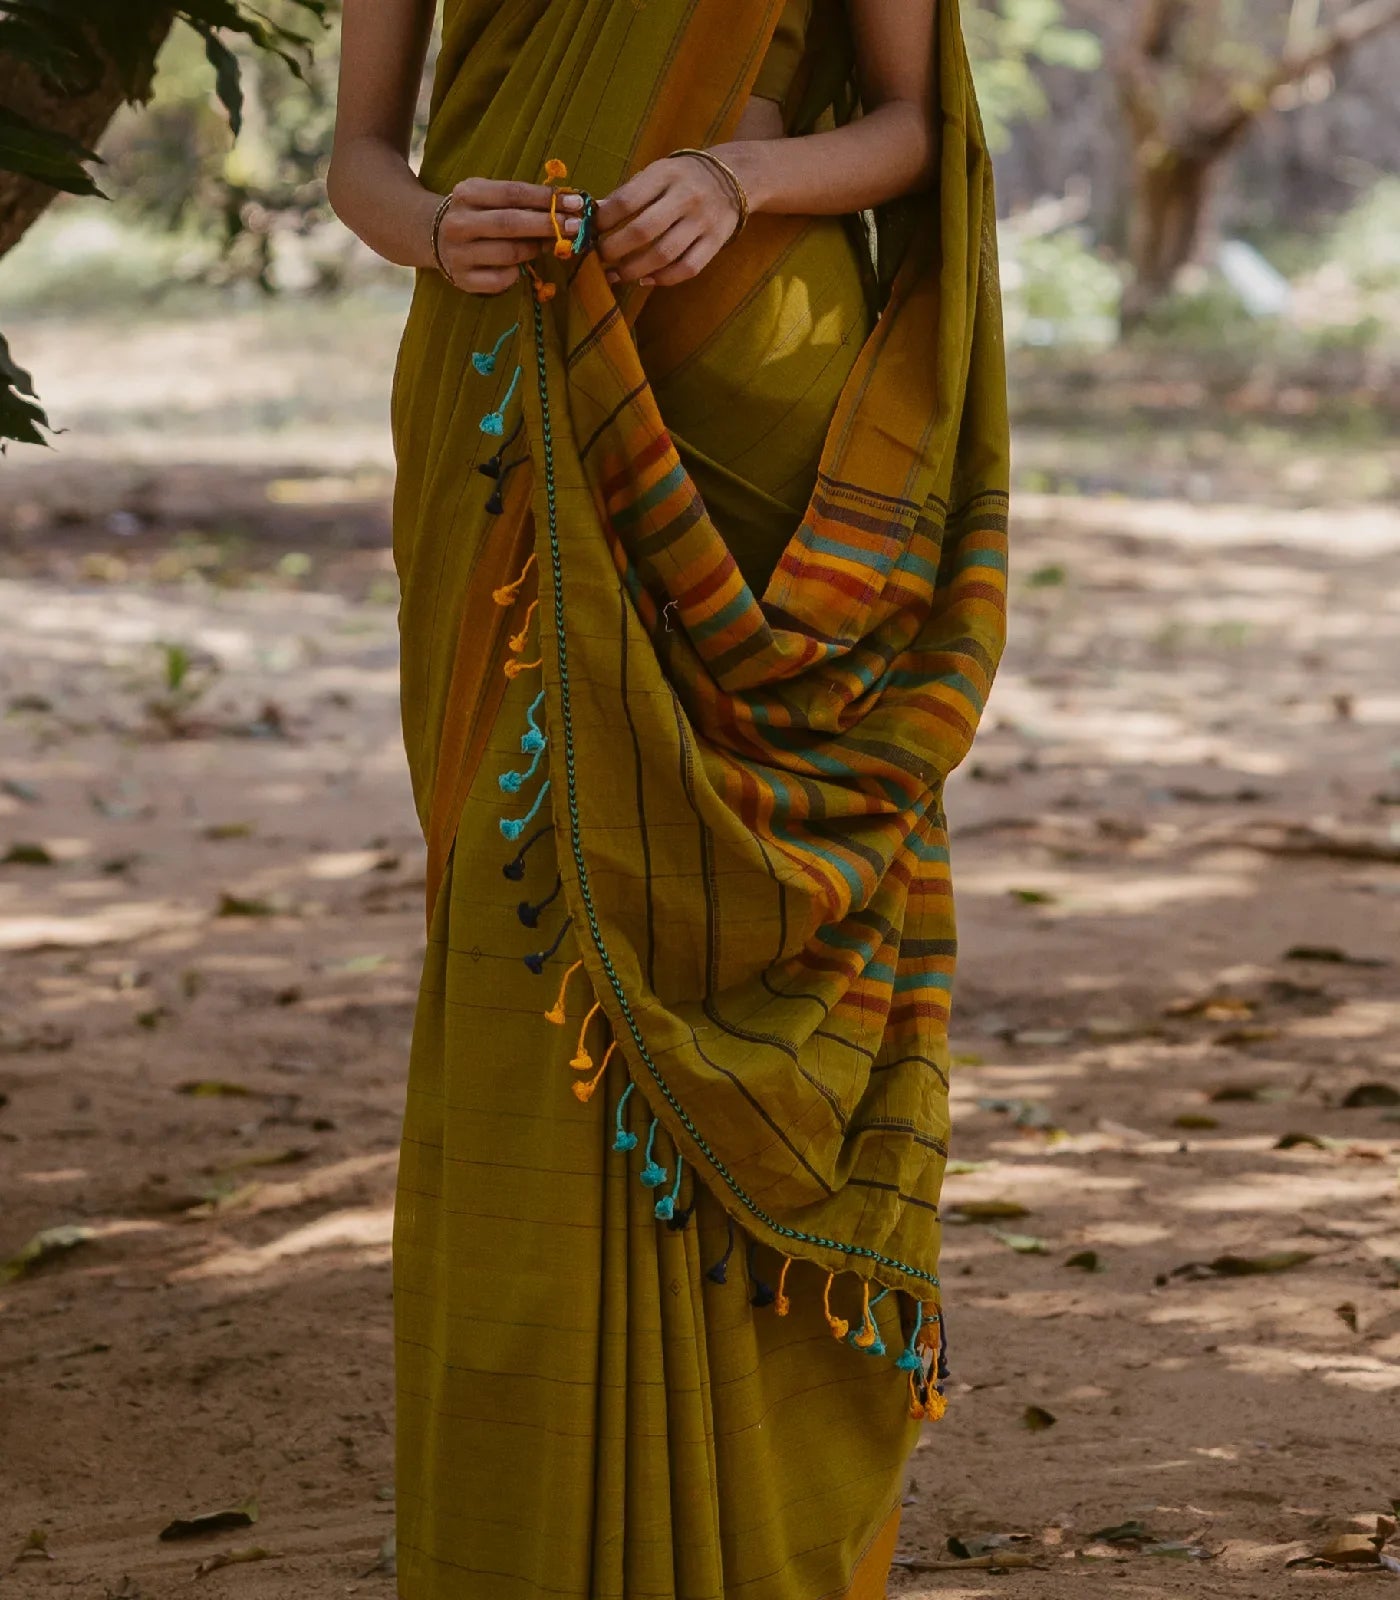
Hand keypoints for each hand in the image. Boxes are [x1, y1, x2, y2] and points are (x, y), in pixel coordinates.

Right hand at [435, 177, 582, 294]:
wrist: (435, 236)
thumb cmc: (477, 214)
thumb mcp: (490, 197)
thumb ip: (522, 200)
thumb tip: (567, 208)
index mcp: (467, 193)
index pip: (513, 193)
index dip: (546, 199)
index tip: (576, 203)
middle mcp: (459, 223)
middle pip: (511, 224)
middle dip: (548, 225)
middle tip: (577, 227)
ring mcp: (459, 253)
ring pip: (509, 254)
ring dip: (537, 249)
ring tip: (553, 244)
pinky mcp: (463, 279)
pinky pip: (501, 280)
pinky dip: (517, 274)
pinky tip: (523, 267)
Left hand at [594, 155, 741, 288]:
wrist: (733, 178)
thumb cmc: (683, 178)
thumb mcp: (656, 174)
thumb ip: (628, 194)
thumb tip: (594, 215)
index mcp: (666, 174)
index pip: (627, 201)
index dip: (603, 220)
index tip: (591, 231)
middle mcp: (685, 197)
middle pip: (643, 231)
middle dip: (614, 249)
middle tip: (599, 257)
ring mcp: (702, 222)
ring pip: (663, 255)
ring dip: (634, 270)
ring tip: (616, 275)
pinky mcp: (715, 242)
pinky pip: (687, 268)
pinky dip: (663, 279)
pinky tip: (645, 280)